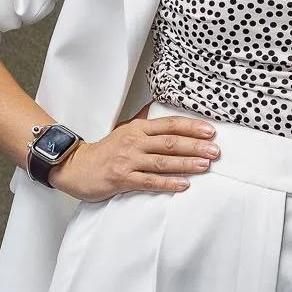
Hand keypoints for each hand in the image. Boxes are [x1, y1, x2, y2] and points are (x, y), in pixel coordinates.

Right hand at [51, 108, 218, 200]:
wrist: (75, 166)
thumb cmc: (104, 151)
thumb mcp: (125, 130)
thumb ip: (144, 121)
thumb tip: (159, 107)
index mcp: (137, 129)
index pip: (169, 124)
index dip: (191, 127)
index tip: (210, 130)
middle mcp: (134, 142)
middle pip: (169, 142)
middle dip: (195, 145)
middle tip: (215, 150)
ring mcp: (128, 161)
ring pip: (162, 162)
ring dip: (186, 164)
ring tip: (205, 165)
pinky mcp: (122, 179)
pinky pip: (149, 181)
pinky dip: (168, 183)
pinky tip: (183, 185)